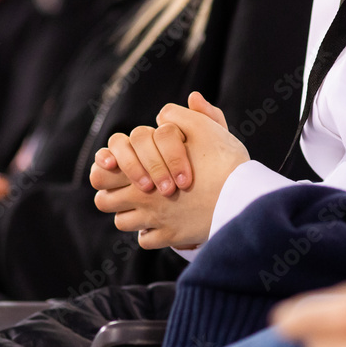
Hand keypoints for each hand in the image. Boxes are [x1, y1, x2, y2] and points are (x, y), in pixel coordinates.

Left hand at [91, 93, 247, 248]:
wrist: (244, 198)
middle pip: (104, 200)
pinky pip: (145, 240)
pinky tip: (162, 222)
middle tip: (127, 187)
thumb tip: (173, 107)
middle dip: (111, 193)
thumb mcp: (204, 128)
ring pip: (121, 222)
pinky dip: (150, 233)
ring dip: (129, 214)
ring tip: (145, 205)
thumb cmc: (224, 160)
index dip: (104, 167)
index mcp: (142, 168)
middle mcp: (142, 196)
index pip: (101, 171)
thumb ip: (181, 115)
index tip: (112, 165)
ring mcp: (155, 219)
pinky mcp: (170, 237)